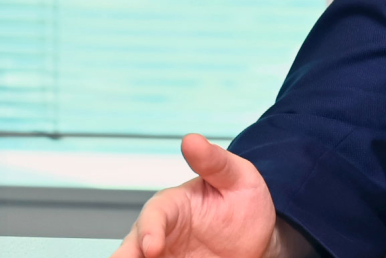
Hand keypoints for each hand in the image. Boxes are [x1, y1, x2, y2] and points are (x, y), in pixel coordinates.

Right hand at [109, 134, 306, 257]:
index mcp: (173, 205)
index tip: (152, 248)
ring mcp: (165, 256)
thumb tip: (191, 140)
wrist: (259, 236)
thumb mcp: (237, 177)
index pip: (154, 215)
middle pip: (133, 247)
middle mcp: (161, 233)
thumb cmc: (243, 200)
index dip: (149, 230)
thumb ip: (214, 161)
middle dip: (126, 255)